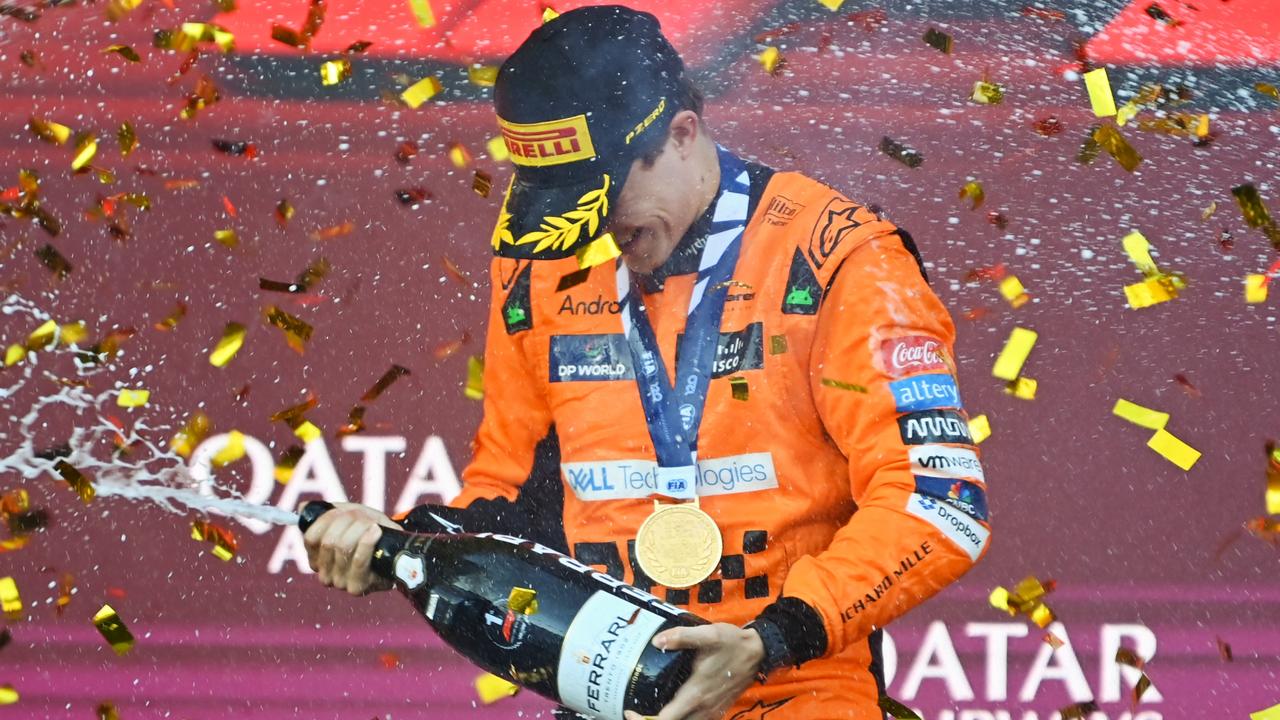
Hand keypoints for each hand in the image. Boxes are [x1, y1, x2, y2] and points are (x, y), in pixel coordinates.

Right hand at [300, 502, 399, 594]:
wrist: (396, 553)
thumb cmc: (371, 534)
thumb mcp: (350, 518)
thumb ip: (327, 512)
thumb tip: (303, 507)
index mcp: (317, 558)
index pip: (311, 537)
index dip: (326, 520)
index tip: (341, 512)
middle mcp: (324, 574)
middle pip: (329, 541)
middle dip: (347, 522)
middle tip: (362, 516)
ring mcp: (339, 583)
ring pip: (344, 548)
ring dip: (360, 529)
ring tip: (372, 524)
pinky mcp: (357, 587)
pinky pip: (358, 560)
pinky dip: (367, 542)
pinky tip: (375, 530)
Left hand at [623, 623, 764, 719]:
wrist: (759, 652)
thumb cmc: (733, 643)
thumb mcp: (708, 635)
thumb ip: (682, 637)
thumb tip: (656, 641)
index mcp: (696, 695)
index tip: (629, 711)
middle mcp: (703, 709)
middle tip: (634, 710)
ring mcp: (711, 711)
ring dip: (666, 719)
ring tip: (648, 709)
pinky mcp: (717, 709)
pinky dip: (680, 717)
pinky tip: (673, 706)